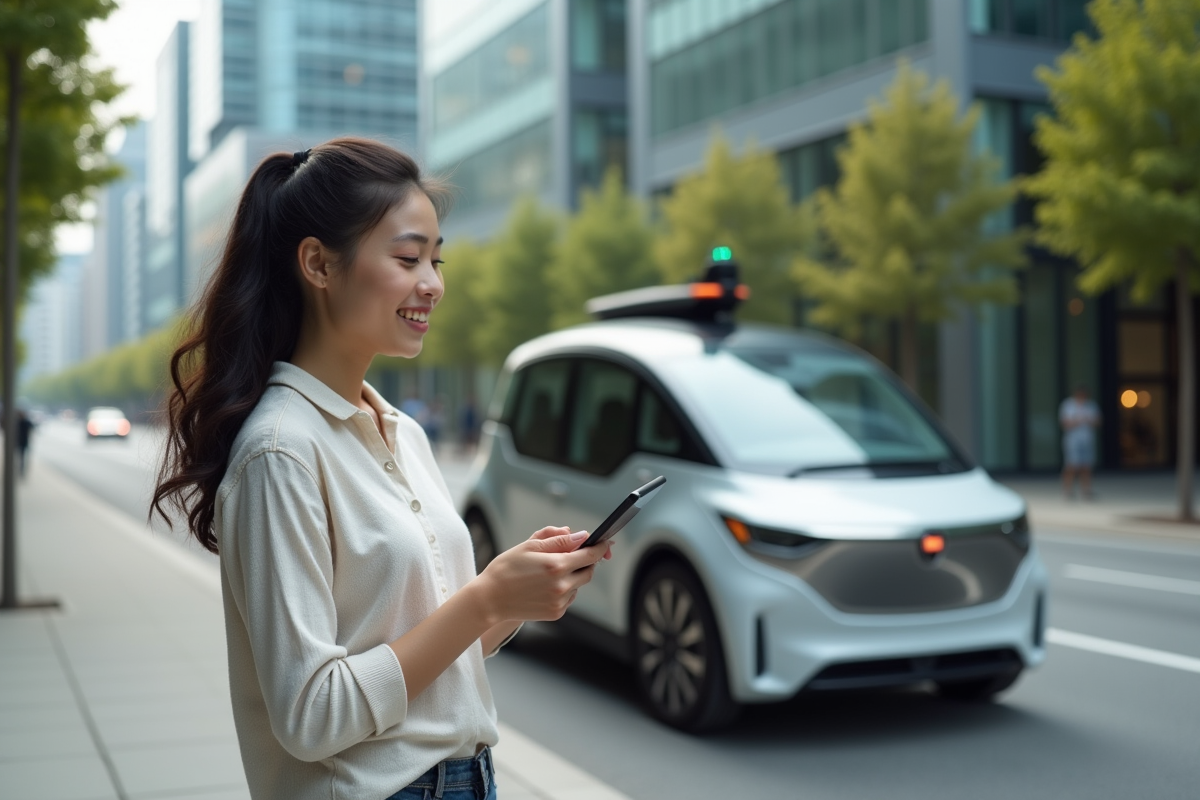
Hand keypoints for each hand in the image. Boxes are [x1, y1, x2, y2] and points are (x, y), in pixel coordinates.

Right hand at [473, 526, 611, 622]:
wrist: (490, 599)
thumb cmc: (506, 568)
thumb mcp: (530, 546)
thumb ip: (558, 540)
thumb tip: (580, 536)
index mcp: (556, 566)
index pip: (590, 555)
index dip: (600, 548)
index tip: (605, 543)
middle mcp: (561, 586)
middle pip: (588, 571)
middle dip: (585, 561)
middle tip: (573, 555)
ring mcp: (559, 601)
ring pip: (578, 584)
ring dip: (572, 575)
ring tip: (548, 572)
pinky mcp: (556, 613)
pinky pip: (569, 597)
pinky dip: (564, 589)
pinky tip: (545, 586)